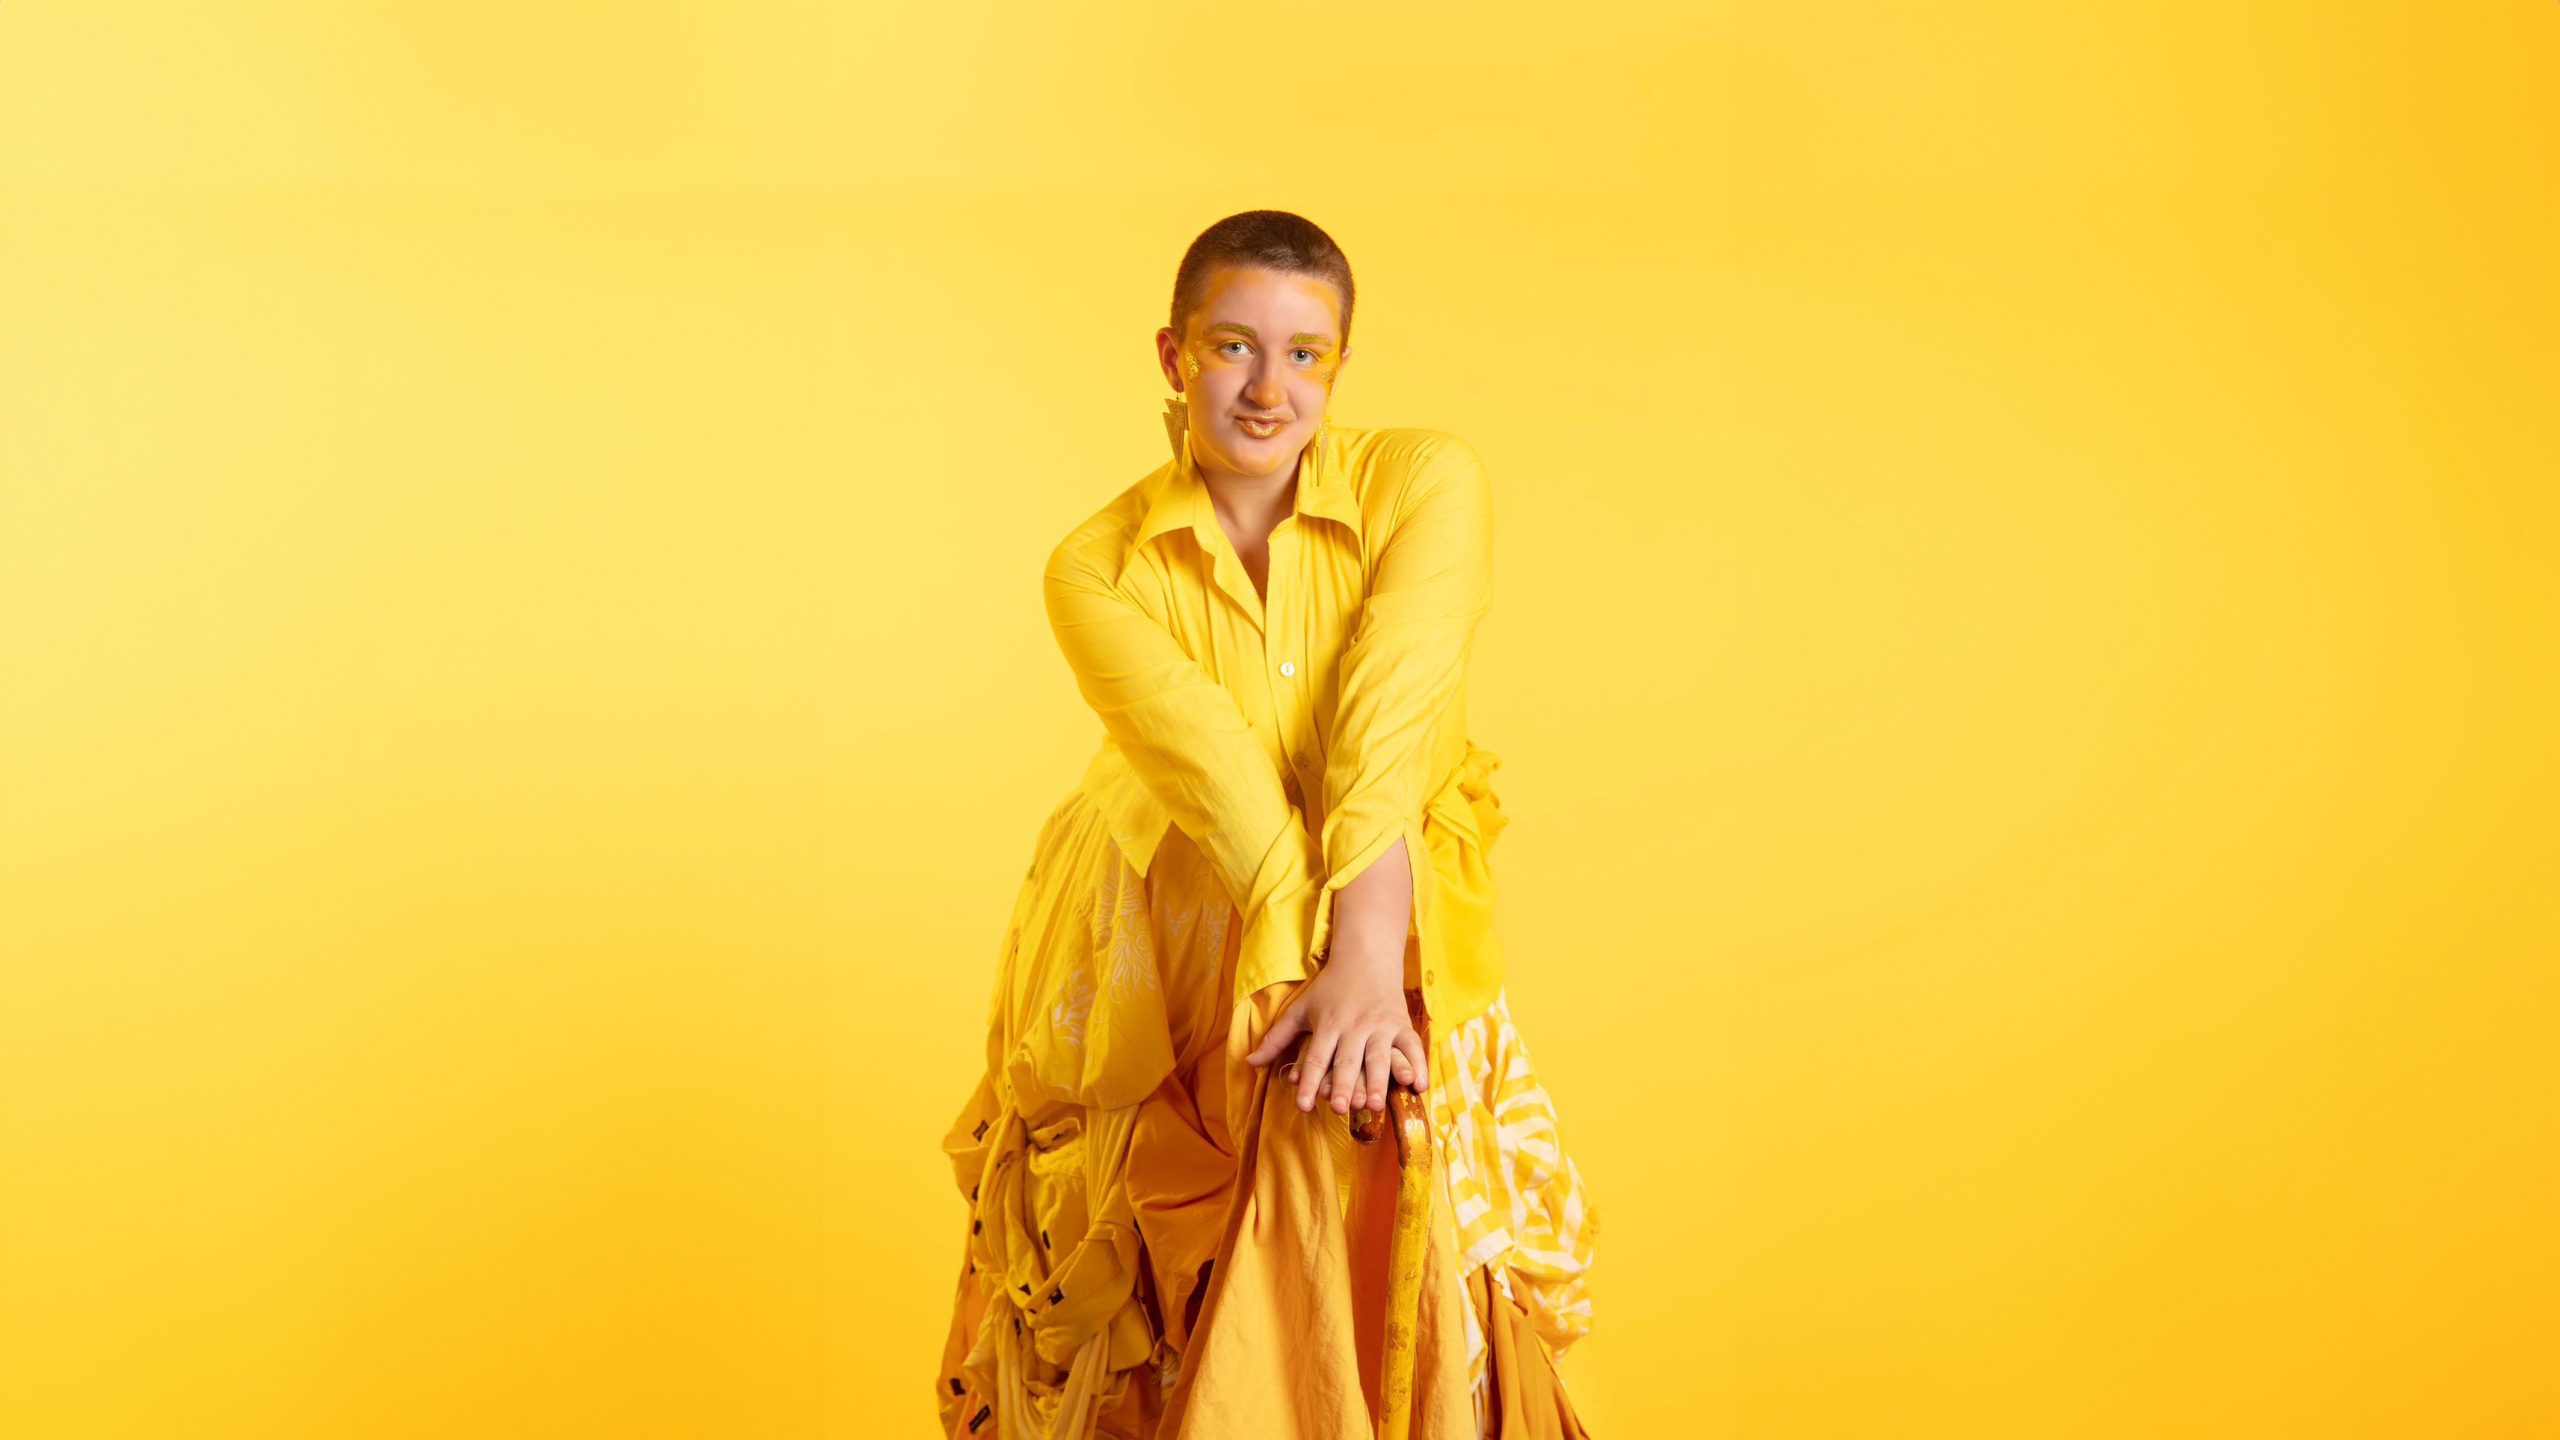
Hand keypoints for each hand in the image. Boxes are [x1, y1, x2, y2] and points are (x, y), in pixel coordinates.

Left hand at [1243, 945, 1428, 1113]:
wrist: (1366, 958)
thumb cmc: (1329, 989)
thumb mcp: (1299, 1009)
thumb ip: (1276, 1039)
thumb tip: (1248, 1062)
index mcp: (1328, 1024)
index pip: (1315, 1057)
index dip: (1309, 1081)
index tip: (1303, 1105)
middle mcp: (1354, 1027)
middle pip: (1347, 1060)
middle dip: (1344, 1084)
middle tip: (1340, 1108)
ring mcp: (1380, 1026)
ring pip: (1379, 1057)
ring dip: (1378, 1081)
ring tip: (1374, 1105)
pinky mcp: (1401, 1025)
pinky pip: (1411, 1047)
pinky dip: (1417, 1066)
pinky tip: (1418, 1087)